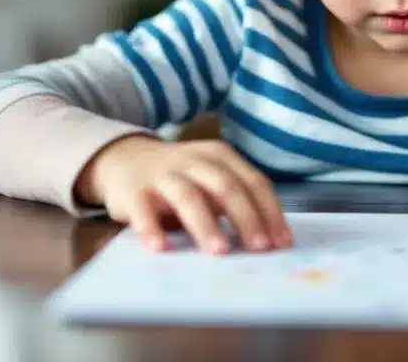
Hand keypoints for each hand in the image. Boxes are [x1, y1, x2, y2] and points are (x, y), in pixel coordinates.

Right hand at [74, 135, 291, 254]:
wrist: (125, 159)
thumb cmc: (181, 177)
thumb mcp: (211, 179)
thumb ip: (236, 201)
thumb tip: (270, 241)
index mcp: (220, 156)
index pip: (253, 182)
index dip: (270, 212)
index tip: (282, 243)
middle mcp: (194, 160)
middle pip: (225, 187)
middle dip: (246, 218)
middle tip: (259, 247)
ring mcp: (163, 174)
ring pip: (188, 196)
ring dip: (206, 224)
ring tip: (220, 251)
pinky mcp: (134, 190)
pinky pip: (143, 210)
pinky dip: (152, 228)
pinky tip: (161, 248)